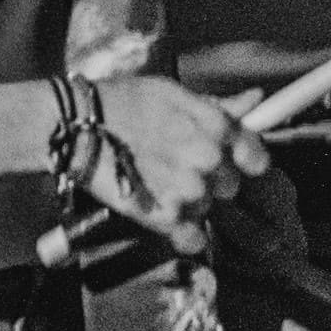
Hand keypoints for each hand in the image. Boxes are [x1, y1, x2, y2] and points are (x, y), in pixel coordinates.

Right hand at [72, 72, 267, 247]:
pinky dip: (183, 234)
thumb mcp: (172, 93)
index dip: (245, 160)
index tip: (232, 161)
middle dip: (210, 179)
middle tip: (176, 165)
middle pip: (229, 185)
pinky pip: (192, 237)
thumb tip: (256, 99)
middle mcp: (208, 158)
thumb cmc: (121, 102)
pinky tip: (162, 213)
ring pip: (205, 207)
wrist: (74, 124)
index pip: (256, 156)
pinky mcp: (163, 215)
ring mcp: (188, 189)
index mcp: (215, 125)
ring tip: (156, 182)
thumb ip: (220, 105)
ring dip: (187, 201)